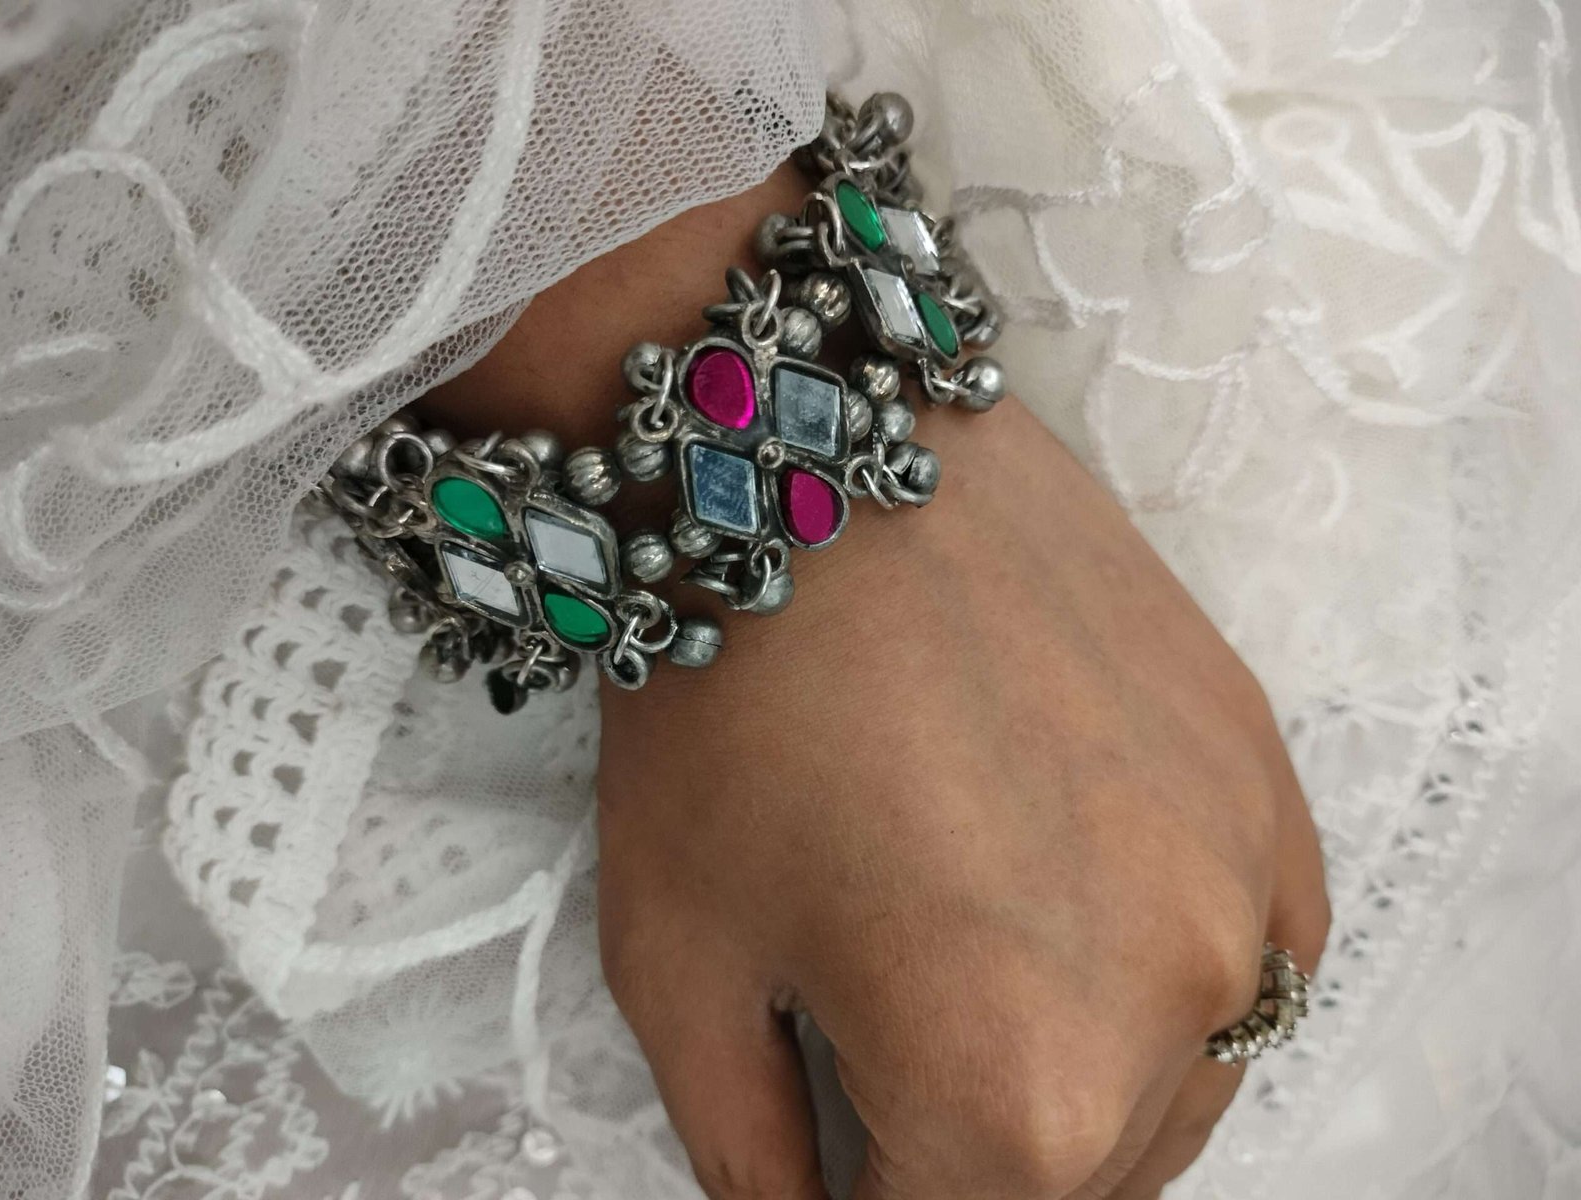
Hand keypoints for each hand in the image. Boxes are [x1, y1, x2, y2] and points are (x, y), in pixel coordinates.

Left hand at [421, 166, 1329, 1199]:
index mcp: (1016, 1091)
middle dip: (973, 1160)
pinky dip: (1175, 987)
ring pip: (1178, 1087)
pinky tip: (1093, 933)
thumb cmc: (718, 707)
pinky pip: (1258, 958)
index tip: (831, 1158)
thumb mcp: (681, 975)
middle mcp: (1173, 1008)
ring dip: (1083, 1087)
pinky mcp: (1263, 778)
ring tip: (978, 998)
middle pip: (1080, 1184)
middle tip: (884, 1076)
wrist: (804, 465)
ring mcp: (1245, 884)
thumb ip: (753, 1158)